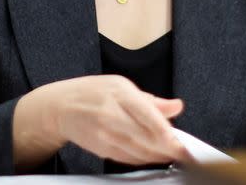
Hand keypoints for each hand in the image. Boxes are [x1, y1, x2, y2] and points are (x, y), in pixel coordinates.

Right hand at [13, 75, 190, 168]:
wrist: (60, 107)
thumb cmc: (92, 92)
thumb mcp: (122, 86)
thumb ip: (151, 100)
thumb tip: (176, 106)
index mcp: (120, 94)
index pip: (149, 118)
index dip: (169, 135)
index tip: (183, 144)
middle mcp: (112, 115)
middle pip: (147, 139)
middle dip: (169, 149)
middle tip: (184, 154)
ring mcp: (105, 134)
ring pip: (139, 152)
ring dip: (158, 156)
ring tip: (172, 154)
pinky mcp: (101, 148)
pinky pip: (128, 158)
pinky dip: (144, 159)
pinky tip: (153, 156)